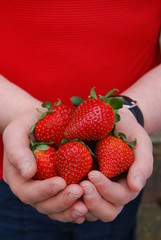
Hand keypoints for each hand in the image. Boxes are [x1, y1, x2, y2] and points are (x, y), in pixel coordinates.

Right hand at [3, 110, 87, 222]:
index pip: (28, 192)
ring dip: (70, 210)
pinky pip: (67, 205)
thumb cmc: (26, 126)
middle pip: (44, 205)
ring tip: (86, 206)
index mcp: (19, 178)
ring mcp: (48, 190)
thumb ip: (18, 151)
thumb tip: (28, 172)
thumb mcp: (17, 132)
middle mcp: (33, 188)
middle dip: (61, 200)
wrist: (40, 124)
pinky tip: (88, 207)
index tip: (61, 182)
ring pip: (56, 209)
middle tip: (79, 190)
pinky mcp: (61, 188)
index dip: (44, 190)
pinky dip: (76, 208)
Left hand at [80, 107, 152, 221]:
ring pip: (90, 212)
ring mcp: (97, 191)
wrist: (111, 121)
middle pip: (107, 212)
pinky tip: (61, 189)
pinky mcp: (82, 185)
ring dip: (80, 205)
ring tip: (69, 188)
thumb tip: (136, 186)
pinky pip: (76, 203)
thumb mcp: (140, 143)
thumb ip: (143, 164)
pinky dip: (69, 201)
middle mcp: (112, 193)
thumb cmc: (128, 132)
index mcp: (127, 185)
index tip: (92, 174)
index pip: (120, 197)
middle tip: (82, 185)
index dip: (107, 189)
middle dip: (94, 201)